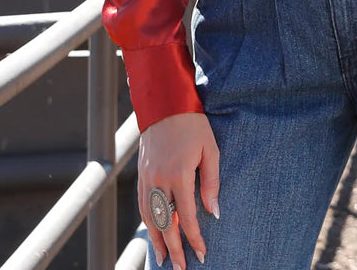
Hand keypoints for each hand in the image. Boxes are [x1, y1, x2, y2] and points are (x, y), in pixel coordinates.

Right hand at [138, 112, 219, 267]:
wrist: (165, 104)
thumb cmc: (193, 125)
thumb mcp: (210, 149)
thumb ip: (211, 182)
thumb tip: (213, 212)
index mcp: (179, 175)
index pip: (186, 217)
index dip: (194, 238)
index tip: (202, 253)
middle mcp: (160, 181)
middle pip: (165, 224)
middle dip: (174, 249)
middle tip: (182, 268)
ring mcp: (148, 178)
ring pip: (150, 218)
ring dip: (156, 240)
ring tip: (164, 258)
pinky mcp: (142, 173)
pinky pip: (143, 205)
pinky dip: (148, 222)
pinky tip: (153, 232)